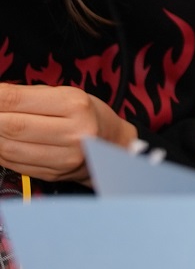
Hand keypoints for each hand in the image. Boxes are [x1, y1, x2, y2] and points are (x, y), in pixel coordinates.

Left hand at [0, 83, 136, 182]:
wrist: (111, 144)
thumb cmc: (86, 114)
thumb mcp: (65, 94)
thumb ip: (26, 95)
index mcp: (76, 106)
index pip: (17, 100)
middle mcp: (73, 134)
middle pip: (12, 126)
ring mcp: (63, 158)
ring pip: (7, 148)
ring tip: (0, 126)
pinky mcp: (52, 173)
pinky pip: (12, 163)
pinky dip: (0, 151)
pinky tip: (4, 141)